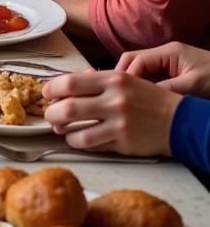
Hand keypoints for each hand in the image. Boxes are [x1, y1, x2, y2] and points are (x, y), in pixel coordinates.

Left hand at [42, 70, 179, 157]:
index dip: (51, 88)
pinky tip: (78, 138)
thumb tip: (62, 85)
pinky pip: (92, 146)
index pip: (69, 82)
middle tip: (50, 114)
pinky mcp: (124, 144)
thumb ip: (94, 81)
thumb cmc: (145, 98)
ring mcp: (120, 125)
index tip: (47, 93)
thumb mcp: (123, 79)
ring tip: (61, 129)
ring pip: (77, 133)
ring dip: (63, 132)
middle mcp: (115, 101)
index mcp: (113, 80)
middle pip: (67, 109)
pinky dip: (79, 143)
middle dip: (51, 113)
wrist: (179, 121)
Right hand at [117, 41, 209, 96]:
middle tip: (116, 96)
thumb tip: (140, 98)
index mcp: (170, 52)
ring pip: (141, 71)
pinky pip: (152, 79)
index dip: (125, 76)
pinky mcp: (174, 74)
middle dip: (124, 78)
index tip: (119, 93)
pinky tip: (142, 102)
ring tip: (127, 100)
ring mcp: (170, 64)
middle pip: (134, 62)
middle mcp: (166, 54)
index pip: (136, 59)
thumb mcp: (193, 86)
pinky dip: (145, 89)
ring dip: (134, 84)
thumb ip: (166, 88)